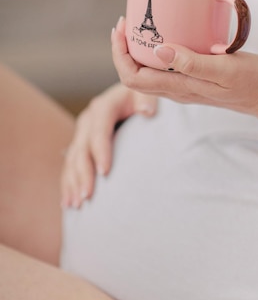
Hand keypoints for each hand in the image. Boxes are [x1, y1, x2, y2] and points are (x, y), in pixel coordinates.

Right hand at [61, 82, 157, 208]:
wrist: (131, 96)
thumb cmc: (143, 98)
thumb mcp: (146, 94)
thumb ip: (147, 100)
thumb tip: (146, 111)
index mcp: (103, 108)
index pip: (99, 131)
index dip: (101, 152)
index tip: (106, 172)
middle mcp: (88, 120)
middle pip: (82, 150)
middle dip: (83, 174)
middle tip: (87, 197)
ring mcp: (82, 133)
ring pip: (72, 160)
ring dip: (72, 183)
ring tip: (76, 204)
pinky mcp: (81, 144)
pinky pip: (70, 166)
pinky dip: (68, 184)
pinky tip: (68, 202)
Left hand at [111, 16, 257, 121]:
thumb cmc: (252, 81)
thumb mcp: (224, 68)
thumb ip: (191, 63)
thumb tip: (159, 51)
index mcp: (179, 87)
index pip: (132, 77)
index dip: (120, 53)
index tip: (122, 27)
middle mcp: (177, 90)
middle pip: (133, 76)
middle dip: (123, 50)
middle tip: (126, 22)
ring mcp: (184, 88)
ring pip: (146, 74)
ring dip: (136, 52)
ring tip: (138, 25)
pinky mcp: (193, 82)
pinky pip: (162, 71)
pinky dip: (153, 54)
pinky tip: (163, 37)